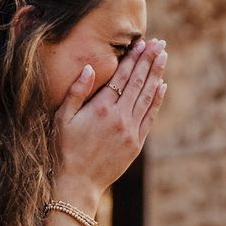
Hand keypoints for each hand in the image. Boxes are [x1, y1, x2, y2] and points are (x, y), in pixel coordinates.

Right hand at [54, 37, 167, 197]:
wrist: (78, 182)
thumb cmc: (64, 149)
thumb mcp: (62, 118)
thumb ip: (76, 92)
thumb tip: (91, 68)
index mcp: (101, 108)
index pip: (122, 76)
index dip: (133, 58)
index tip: (142, 43)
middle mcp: (120, 117)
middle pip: (139, 82)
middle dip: (150, 60)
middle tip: (160, 44)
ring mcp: (131, 130)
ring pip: (148, 96)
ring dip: (157, 75)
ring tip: (163, 57)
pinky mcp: (136, 143)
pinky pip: (150, 116)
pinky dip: (157, 99)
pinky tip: (162, 85)